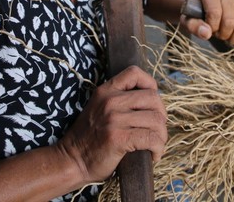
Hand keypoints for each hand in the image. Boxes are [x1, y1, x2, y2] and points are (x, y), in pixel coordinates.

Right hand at [57, 66, 166, 183]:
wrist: (72, 160)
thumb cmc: (89, 138)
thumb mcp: (99, 108)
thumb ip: (119, 100)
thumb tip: (152, 102)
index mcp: (105, 91)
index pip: (134, 73)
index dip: (150, 85)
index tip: (151, 103)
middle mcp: (111, 101)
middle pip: (153, 98)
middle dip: (161, 116)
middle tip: (157, 130)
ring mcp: (114, 119)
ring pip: (156, 120)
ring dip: (161, 135)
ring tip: (156, 145)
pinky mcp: (119, 138)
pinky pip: (151, 138)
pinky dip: (158, 148)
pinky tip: (153, 154)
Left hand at [182, 0, 233, 45]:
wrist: (209, 5)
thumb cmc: (198, 13)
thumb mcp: (189, 19)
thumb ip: (194, 26)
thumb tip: (206, 33)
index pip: (215, 13)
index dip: (212, 27)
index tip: (209, 29)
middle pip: (230, 21)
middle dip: (223, 34)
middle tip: (219, 35)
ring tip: (228, 35)